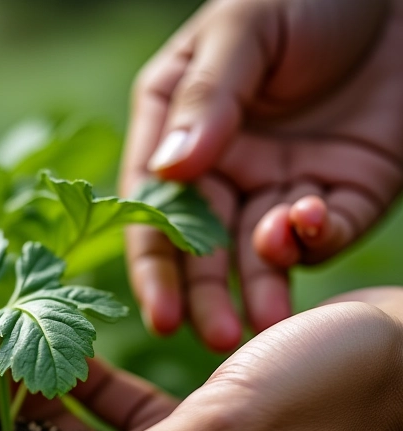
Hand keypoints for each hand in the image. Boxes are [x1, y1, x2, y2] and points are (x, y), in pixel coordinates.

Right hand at [121, 0, 402, 350]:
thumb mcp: (243, 29)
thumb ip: (206, 99)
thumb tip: (167, 172)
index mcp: (179, 132)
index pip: (154, 211)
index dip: (155, 268)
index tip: (164, 315)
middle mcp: (222, 170)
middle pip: (204, 250)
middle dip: (209, 298)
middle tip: (219, 337)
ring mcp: (278, 187)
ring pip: (261, 256)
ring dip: (263, 287)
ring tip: (269, 319)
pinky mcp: (338, 196)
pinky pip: (321, 235)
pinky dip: (313, 241)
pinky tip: (308, 226)